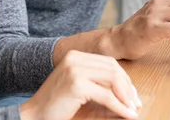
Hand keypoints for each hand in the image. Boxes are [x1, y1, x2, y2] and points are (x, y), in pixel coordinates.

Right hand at [19, 50, 141, 119]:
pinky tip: (127, 114)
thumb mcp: (76, 85)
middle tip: (135, 103)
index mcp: (75, 55)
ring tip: (133, 109)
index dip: (124, 78)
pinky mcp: (77, 85)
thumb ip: (94, 79)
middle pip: (113, 68)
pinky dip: (120, 107)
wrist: (34, 114)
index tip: (132, 95)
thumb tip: (122, 87)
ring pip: (113, 80)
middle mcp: (75, 58)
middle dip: (128, 87)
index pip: (108, 62)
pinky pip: (107, 96)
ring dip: (126, 96)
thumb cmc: (55, 104)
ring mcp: (75, 70)